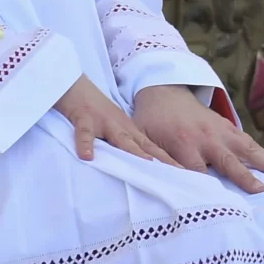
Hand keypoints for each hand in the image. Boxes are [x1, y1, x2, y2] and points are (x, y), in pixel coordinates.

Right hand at [55, 74, 180, 168]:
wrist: (77, 87)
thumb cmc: (98, 113)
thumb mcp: (117, 130)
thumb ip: (129, 147)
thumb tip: (143, 169)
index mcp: (131, 132)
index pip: (154, 150)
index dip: (170, 163)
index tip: (186, 176)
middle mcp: (122, 127)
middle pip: (145, 146)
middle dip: (161, 160)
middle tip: (178, 174)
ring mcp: (104, 122)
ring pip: (121, 138)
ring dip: (133, 151)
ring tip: (146, 164)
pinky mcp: (85, 118)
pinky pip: (84, 133)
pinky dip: (86, 144)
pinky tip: (87, 156)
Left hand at [131, 84, 263, 194]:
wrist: (164, 93)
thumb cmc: (152, 122)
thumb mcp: (145, 139)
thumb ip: (154, 159)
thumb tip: (160, 182)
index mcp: (182, 143)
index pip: (197, 172)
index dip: (208, 189)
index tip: (220, 205)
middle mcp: (205, 137)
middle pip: (227, 161)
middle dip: (243, 176)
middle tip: (260, 190)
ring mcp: (220, 131)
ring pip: (246, 149)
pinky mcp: (228, 127)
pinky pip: (248, 142)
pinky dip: (263, 154)